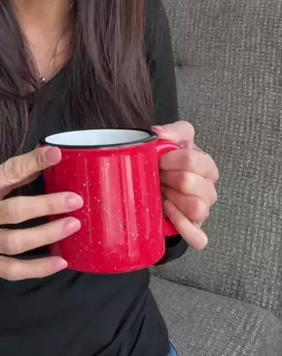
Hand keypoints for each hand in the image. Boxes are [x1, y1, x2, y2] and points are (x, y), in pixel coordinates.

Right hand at [0, 146, 82, 280]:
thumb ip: (11, 174)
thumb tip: (47, 159)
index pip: (6, 172)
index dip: (31, 163)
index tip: (56, 155)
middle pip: (13, 212)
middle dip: (46, 206)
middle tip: (74, 201)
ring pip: (14, 243)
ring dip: (46, 236)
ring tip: (72, 226)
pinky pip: (11, 270)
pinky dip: (37, 269)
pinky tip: (59, 262)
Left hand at [152, 121, 218, 250]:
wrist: (159, 181)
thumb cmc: (170, 161)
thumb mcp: (173, 139)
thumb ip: (171, 131)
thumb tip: (160, 134)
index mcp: (207, 167)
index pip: (194, 160)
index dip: (171, 159)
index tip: (160, 159)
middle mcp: (209, 190)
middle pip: (191, 183)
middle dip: (168, 178)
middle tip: (160, 175)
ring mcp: (203, 211)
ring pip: (198, 209)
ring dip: (174, 199)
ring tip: (164, 192)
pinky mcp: (194, 230)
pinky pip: (198, 238)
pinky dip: (182, 225)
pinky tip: (168, 210)